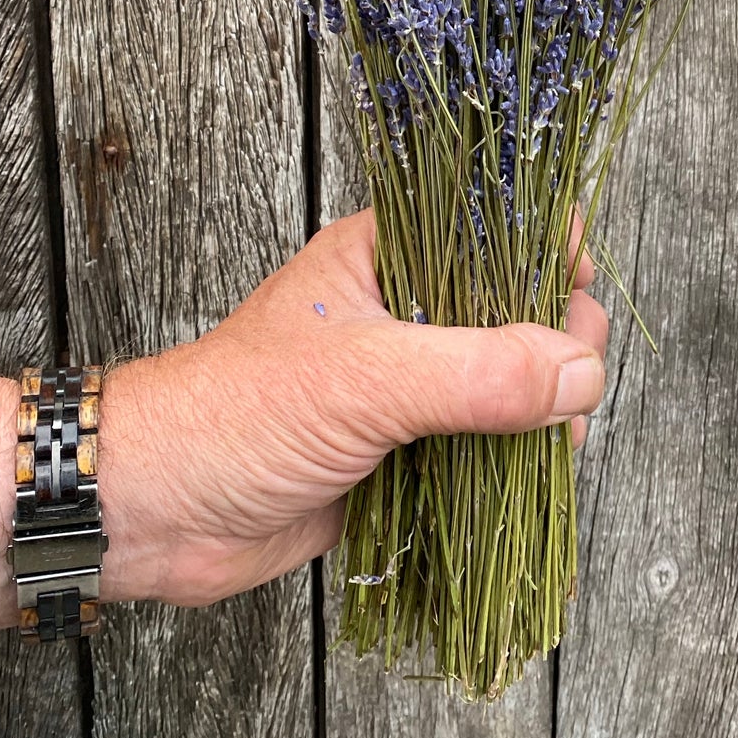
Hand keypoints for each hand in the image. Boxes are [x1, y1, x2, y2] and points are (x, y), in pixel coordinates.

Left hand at [99, 209, 608, 607]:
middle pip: (514, 310)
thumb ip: (480, 373)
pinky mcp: (400, 455)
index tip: (582, 290)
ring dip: (542, 414)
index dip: (546, 248)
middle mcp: (403, 314)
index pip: (491, 226)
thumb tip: (581, 374)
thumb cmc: (236, 413)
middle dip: (558, 344)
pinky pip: (479, 451)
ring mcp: (403, 388)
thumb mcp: (367, 379)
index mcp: (388, 257)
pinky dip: (514, 467)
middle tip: (574, 389)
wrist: (156, 512)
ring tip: (560, 445)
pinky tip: (541, 482)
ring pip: (504, 386)